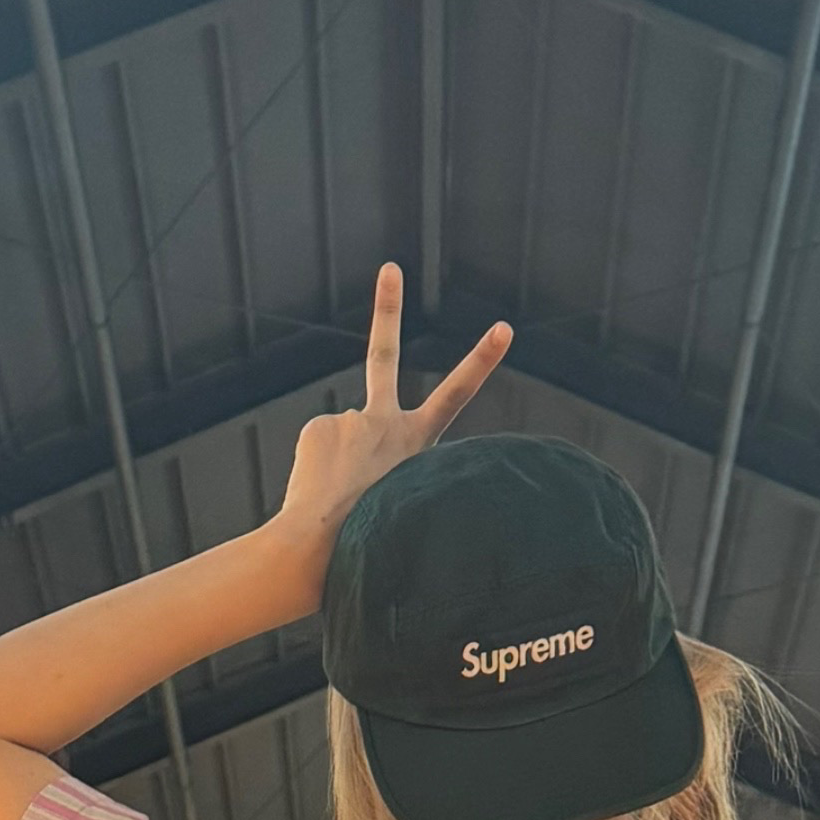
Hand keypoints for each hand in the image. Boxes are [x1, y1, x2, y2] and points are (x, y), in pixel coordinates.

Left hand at [268, 263, 511, 605]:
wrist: (320, 551)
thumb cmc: (365, 545)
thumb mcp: (401, 509)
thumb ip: (387, 466)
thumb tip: (352, 434)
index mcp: (418, 447)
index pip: (455, 397)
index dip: (481, 362)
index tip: (503, 328)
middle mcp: (387, 423)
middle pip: (385, 354)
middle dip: (388, 308)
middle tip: (390, 269)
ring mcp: (352, 420)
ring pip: (344, 437)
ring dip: (338, 467)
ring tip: (337, 502)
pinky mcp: (321, 425)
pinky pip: (319, 446)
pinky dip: (316, 470)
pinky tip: (318, 491)